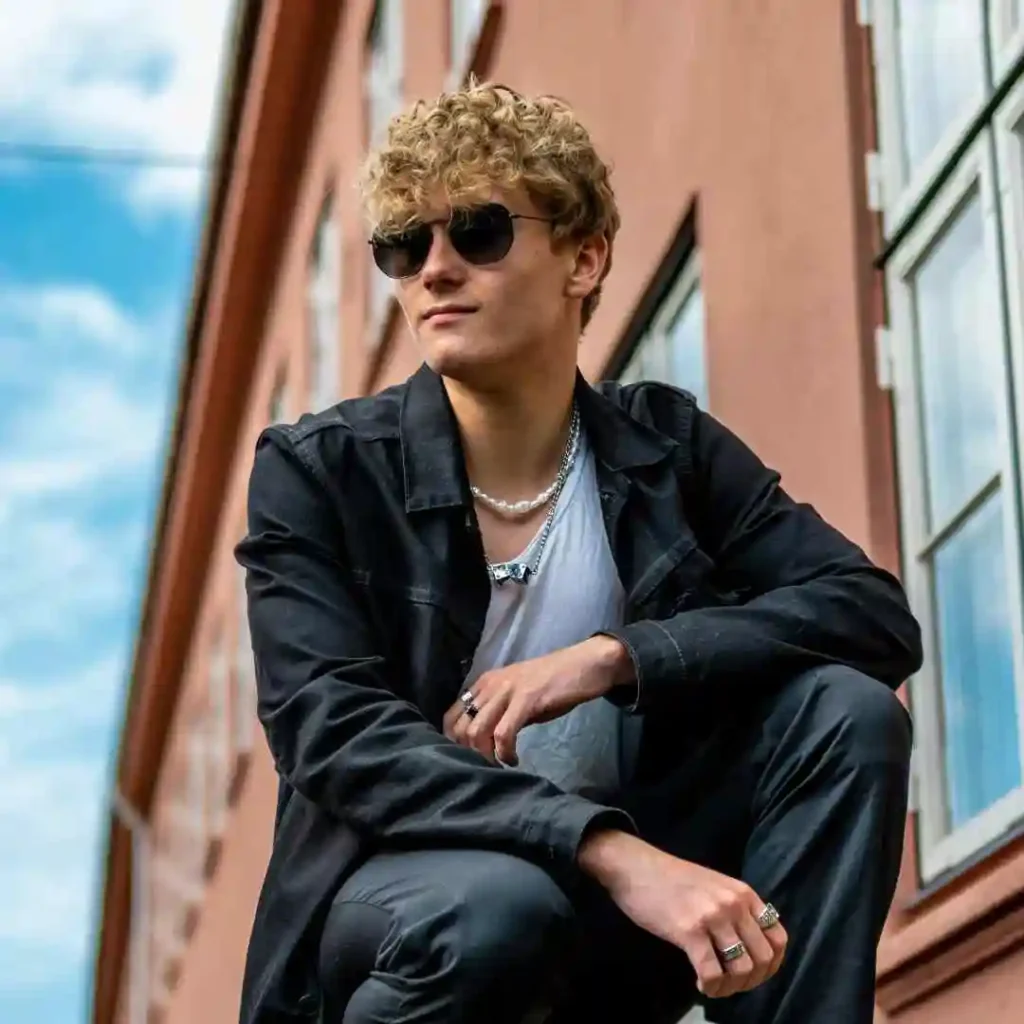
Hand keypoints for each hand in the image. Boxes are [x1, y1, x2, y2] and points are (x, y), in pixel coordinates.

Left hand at [442, 636, 632, 763]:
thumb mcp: (519, 695)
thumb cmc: (554, 682)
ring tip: (499, 765)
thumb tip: (486, 741)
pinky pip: (503, 733)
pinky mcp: (525, 700)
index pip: (452, 714)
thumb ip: (500, 712)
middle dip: (468, 753)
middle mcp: (490, 685)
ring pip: (477, 731)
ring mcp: (507, 691)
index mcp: (486, 682)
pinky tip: (514, 759)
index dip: (454, 741)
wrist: (585, 665)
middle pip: (460, 726)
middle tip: (485, 766)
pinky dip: (505, 753)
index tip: (468, 758)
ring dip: (485, 756)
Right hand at [578, 831, 786, 999]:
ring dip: (730, 988)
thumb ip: (735, 909)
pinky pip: (712, 973)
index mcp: (743, 893)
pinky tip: (699, 983)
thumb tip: (750, 945)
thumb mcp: (715, 886)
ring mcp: (713, 917)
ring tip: (714, 985)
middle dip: (750, 981)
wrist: (635, 867)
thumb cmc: (672, 878)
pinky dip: (710, 987)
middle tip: (730, 983)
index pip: (779, 938)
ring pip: (742, 970)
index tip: (752, 974)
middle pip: (764, 959)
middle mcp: (734, 904)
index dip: (772, 965)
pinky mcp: (689, 931)